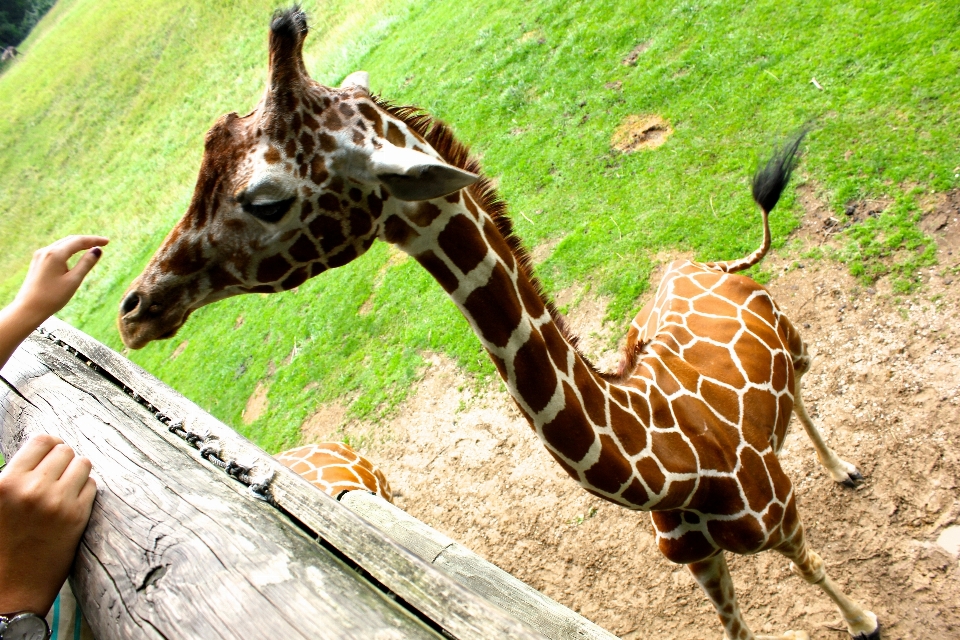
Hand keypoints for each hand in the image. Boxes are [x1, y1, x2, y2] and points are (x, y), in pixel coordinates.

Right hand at [0, 434, 96, 615]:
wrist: (11, 588)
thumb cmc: (2, 544)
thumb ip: (15, 476)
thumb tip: (43, 447)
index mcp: (6, 483)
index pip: (42, 441)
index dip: (50, 446)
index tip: (51, 453)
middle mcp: (32, 489)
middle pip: (65, 451)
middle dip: (63, 461)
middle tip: (57, 476)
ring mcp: (57, 502)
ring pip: (83, 465)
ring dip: (77, 474)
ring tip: (65, 488)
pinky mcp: (77, 517)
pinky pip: (92, 486)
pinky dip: (85, 491)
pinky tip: (72, 503)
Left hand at [12, 235, 108, 326]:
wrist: (28, 308)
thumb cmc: (52, 297)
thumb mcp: (73, 281)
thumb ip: (86, 264)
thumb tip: (97, 250)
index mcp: (55, 254)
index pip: (78, 241)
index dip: (94, 240)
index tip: (107, 241)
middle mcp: (46, 251)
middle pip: (70, 240)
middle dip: (86, 240)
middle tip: (102, 243)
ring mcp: (40, 256)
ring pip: (62, 244)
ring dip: (77, 244)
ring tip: (90, 247)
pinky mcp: (37, 262)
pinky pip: (55, 250)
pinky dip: (68, 250)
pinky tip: (74, 254)